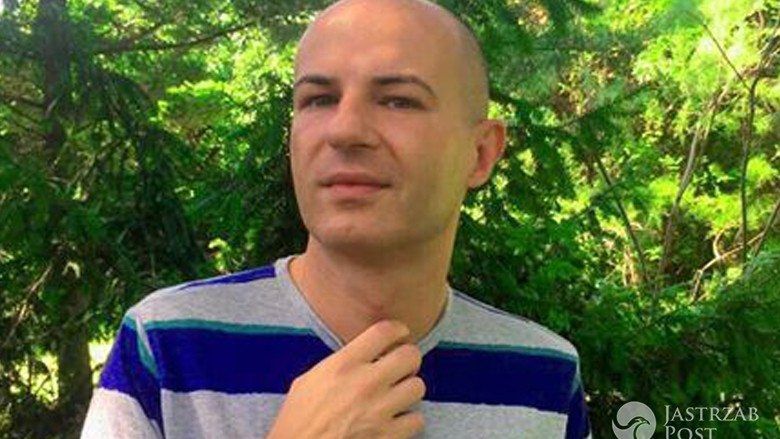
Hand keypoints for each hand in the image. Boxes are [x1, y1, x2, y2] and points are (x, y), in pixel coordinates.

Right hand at [267, 319, 425, 438]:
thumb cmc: (298, 418)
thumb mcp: (310, 379)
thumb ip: (340, 363)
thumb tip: (363, 355)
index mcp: (344, 364)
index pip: (384, 331)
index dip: (398, 330)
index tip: (399, 335)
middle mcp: (366, 382)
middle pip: (410, 355)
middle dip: (408, 359)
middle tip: (401, 367)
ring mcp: (379, 410)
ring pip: (418, 387)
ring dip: (409, 391)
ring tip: (398, 395)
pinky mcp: (388, 435)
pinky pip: (417, 419)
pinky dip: (409, 420)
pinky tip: (396, 420)